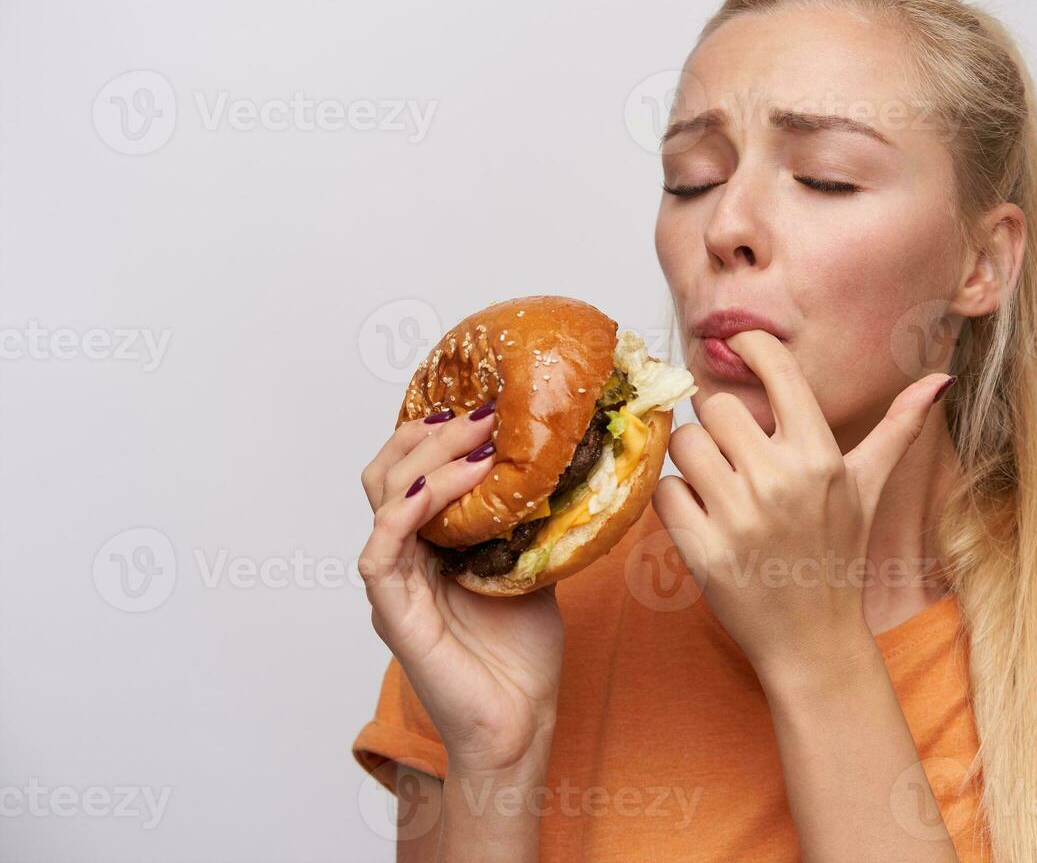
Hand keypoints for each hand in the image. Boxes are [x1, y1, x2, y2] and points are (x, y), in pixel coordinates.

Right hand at [357, 406, 563, 774]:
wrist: (519, 722)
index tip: (483, 404)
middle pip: (389, 472)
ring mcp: (394, 584)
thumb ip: (532, 523)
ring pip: (383, 498)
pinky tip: (442, 488)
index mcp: (430, 545)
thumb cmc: (521, 656)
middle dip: (434, 433)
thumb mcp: (534, 567)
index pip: (412, 470)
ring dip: (427, 460)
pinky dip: (407, 511)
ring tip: (475, 439)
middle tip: (485, 413)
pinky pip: (381, 550)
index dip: (437, 432)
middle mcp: (404, 557)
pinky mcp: (393, 613)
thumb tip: (566, 468)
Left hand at [653, 329, 951, 683]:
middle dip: (718, 423)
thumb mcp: (869, 489)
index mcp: (820, 457)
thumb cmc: (838, 555)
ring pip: (684, 443)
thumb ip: (899, 428)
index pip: (777, 370)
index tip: (739, 345)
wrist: (813, 639)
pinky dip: (676, 499)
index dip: (751, 346)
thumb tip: (942, 378)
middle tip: (732, 448)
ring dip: (694, 459)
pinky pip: (665, 492)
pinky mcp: (703, 551)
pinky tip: (702, 514)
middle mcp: (779, 481)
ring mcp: (739, 517)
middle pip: (715, 406)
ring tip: (718, 483)